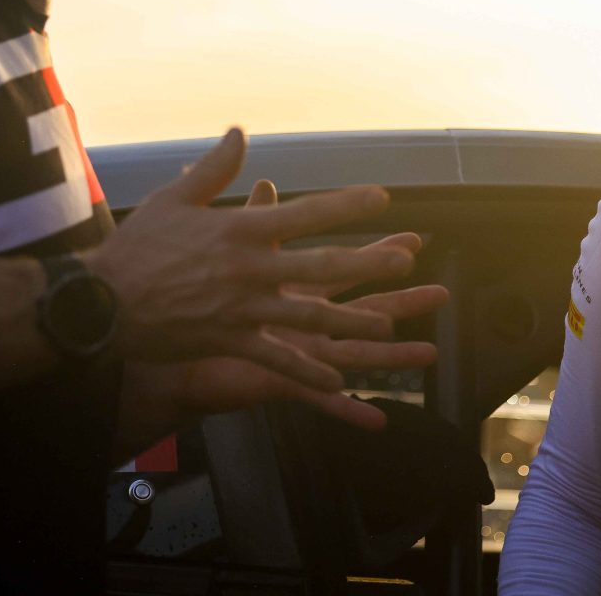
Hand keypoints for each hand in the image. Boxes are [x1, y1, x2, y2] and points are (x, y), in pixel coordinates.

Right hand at [85, 129, 419, 391]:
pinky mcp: (230, 341)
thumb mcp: (175, 200)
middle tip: (405, 260)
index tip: (381, 197)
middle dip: (366, 262)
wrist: (102, 304)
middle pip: (318, 265)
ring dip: (351, 321)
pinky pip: (277, 359)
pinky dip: (308, 370)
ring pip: (307, 316)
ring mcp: (242, 309)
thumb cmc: (138, 248)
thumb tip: (239, 131)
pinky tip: (339, 379)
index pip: (303, 213)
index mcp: (238, 230)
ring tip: (388, 324)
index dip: (344, 205)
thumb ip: (215, 169)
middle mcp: (248, 269)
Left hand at [168, 179, 448, 430]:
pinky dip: (346, 409)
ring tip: (430, 353)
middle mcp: (300, 320)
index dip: (375, 251)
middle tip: (441, 292)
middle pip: (360, 306)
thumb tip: (266, 179)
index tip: (412, 239)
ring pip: (352, 352)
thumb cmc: (189, 296)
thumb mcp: (225, 250)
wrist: (160, 339)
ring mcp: (293, 352)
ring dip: (390, 355)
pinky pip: (316, 398)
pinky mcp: (278, 380)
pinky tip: (379, 420)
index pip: (340, 263)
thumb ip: (250, 220)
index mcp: (289, 286)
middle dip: (400, 299)